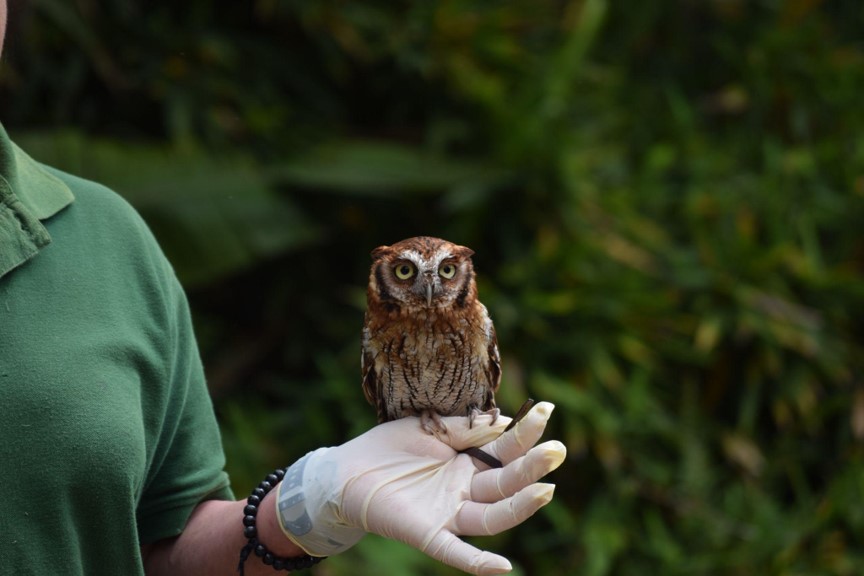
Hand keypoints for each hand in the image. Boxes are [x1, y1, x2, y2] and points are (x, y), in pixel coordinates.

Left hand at [275, 402, 565, 574]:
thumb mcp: (432, 428)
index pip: (506, 450)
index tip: (546, 409)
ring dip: (520, 506)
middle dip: (533, 467)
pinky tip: (503, 568)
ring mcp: (449, 513)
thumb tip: (506, 420)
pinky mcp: (428, 533)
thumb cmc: (390, 447)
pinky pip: (456, 553)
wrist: (347, 469)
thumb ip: (466, 428)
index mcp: (468, 463)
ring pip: (493, 516)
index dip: (526, 433)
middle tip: (557, 450)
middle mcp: (465, 490)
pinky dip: (478, 564)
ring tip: (546, 489)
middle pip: (507, 482)